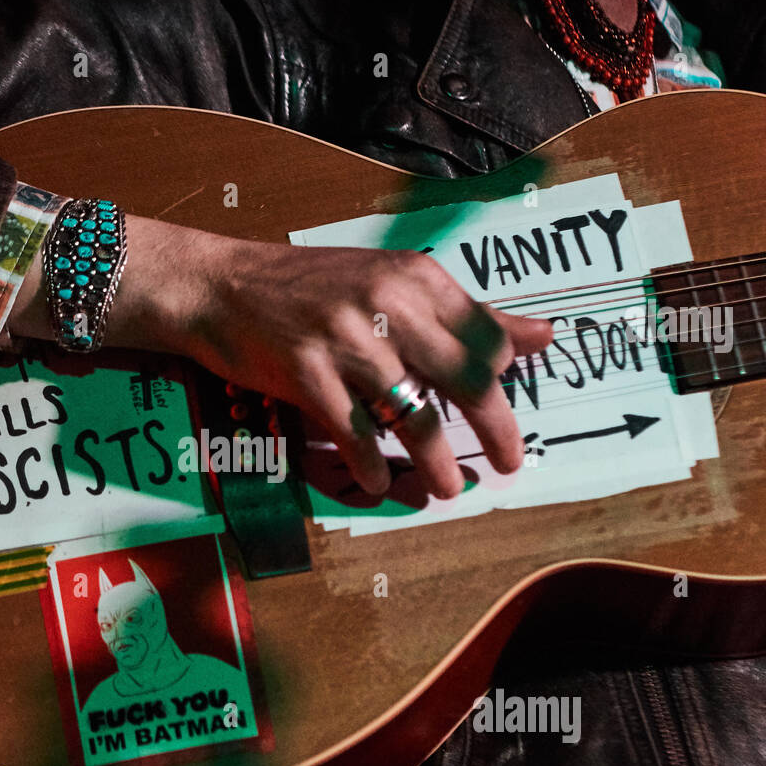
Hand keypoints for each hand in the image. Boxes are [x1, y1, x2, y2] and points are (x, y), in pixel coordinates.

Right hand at [7, 215, 551, 497]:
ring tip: (448, 489)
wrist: (220, 286)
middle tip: (509, 464)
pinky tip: (379, 483)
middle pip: (467, 378)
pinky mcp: (306, 372)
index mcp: (415, 276)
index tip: (501, 413)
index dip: (503, 380)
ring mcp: (346, 338)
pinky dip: (371, 467)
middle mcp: (388, 303)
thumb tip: (545, 336)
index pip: (487, 336)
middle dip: (496, 430)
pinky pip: (355, 434)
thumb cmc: (309, 288)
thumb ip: (467, 315)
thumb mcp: (391, 284)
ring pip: (414, 416)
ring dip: (438, 462)